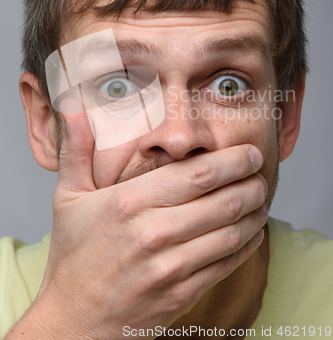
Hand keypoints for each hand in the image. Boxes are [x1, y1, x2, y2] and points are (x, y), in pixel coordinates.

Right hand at [7, 111, 266, 339]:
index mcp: (129, 202)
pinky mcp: (180, 293)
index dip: (232, 160)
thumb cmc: (73, 254)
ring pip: (231, 233)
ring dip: (255, 212)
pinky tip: (252, 231)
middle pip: (222, 200)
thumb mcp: (67, 197)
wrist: (73, 318)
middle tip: (260, 173)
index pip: (196, 173)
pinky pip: (226, 264)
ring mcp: (169, 267)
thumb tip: (72, 107)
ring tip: (261, 198)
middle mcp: (153, 233)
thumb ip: (76, 150)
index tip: (249, 152)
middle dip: (251, 182)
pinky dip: (247, 244)